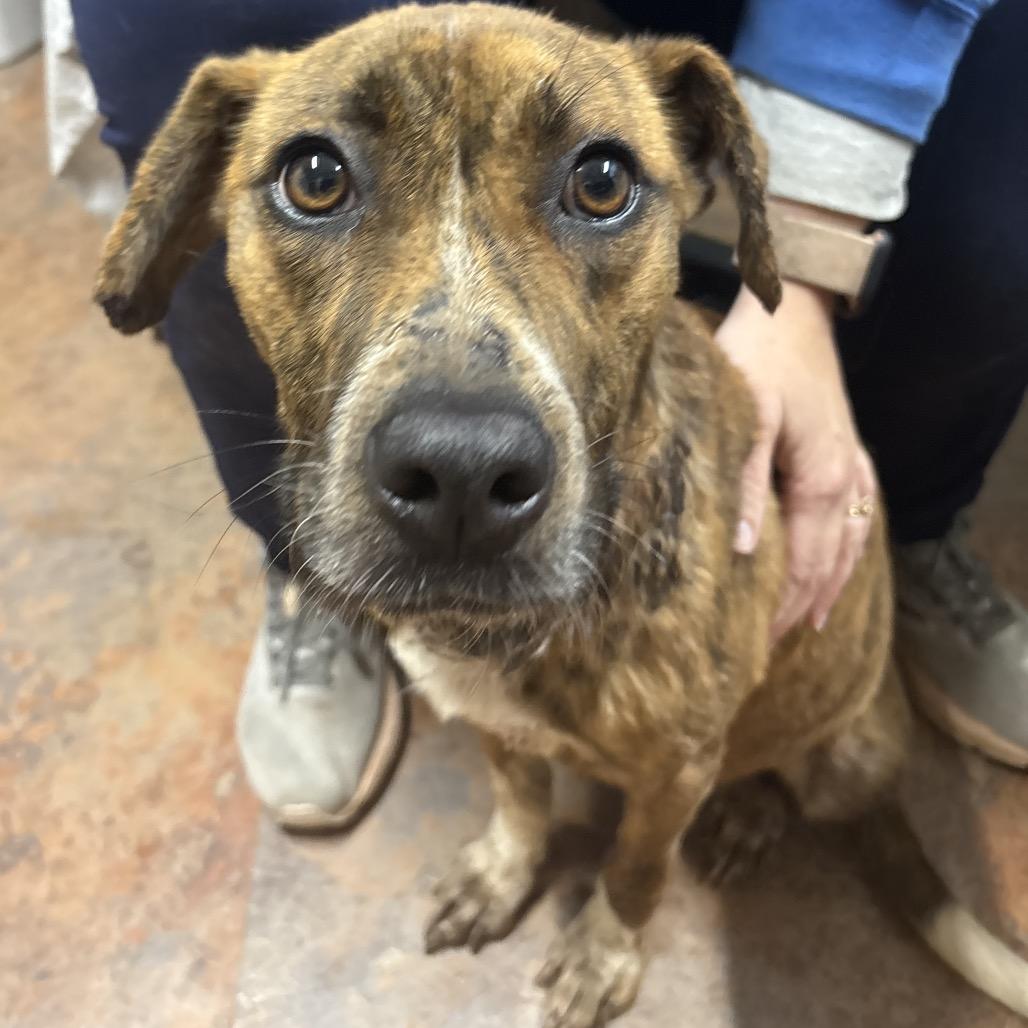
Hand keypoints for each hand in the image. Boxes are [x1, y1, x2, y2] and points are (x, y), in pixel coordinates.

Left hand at [715, 279, 876, 640]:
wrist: (793, 311)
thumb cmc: (760, 359)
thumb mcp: (746, 419)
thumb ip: (746, 487)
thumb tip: (749, 551)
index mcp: (819, 482)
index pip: (805, 565)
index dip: (783, 606)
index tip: (758, 641)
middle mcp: (845, 482)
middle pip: (830, 563)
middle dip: (803, 606)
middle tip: (774, 647)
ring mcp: (853, 466)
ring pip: (850, 544)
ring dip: (830, 585)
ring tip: (809, 621)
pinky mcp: (848, 451)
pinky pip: (859, 515)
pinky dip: (849, 550)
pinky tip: (842, 560)